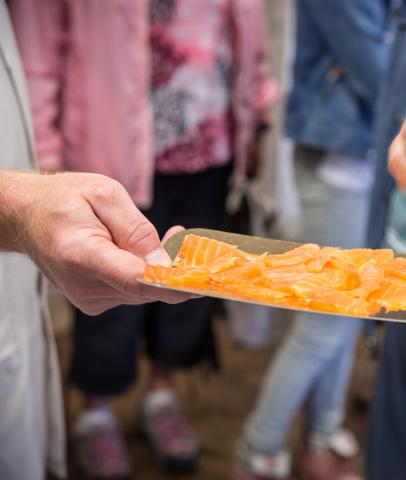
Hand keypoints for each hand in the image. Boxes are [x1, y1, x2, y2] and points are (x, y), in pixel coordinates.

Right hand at [13, 172, 190, 313]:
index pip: (137, 280)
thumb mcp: (105, 195)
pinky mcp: (96, 302)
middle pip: (147, 287)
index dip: (174, 282)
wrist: (27, 217)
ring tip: (163, 236)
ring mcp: (89, 299)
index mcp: (82, 256)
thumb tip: (165, 263)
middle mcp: (85, 286)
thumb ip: (137, 230)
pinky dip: (147, 273)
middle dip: (173, 266)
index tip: (203, 279)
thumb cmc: (64, 200)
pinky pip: (135, 290)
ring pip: (145, 290)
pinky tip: (143, 251)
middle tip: (182, 236)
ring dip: (160, 267)